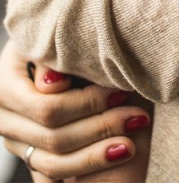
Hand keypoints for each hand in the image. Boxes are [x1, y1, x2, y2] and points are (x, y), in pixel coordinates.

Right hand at [0, 43, 150, 181]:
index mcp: (6, 83)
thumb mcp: (60, 37)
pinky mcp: (29, 153)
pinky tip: (116, 156)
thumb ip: (56, 56)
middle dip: (100, 127)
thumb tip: (55, 83)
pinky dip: (85, 167)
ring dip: (95, 156)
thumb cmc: (68, 36)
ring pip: (51, 162)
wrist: (58, 48)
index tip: (125, 92)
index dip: (88, 103)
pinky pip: (52, 174)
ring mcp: (15, 138)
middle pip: (52, 137)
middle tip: (139, 117)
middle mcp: (3, 115)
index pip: (48, 107)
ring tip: (131, 144)